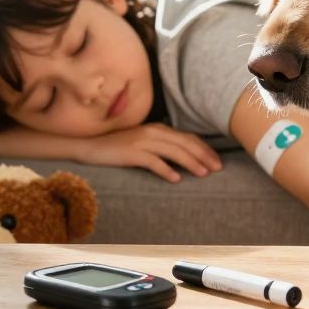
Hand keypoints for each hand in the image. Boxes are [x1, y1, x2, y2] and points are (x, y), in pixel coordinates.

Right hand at [77, 123, 222, 182]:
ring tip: (203, 174)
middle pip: (184, 143)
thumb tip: (182, 159)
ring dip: (190, 162)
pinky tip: (176, 179)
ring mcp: (142, 142)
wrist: (90, 146)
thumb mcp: (144, 143)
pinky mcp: (131, 153)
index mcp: (158, 129)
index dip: (204, 149)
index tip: (216, 161)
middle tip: (217, 168)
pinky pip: (152, 161)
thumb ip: (162, 147)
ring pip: (173, 151)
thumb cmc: (119, 147)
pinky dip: (166, 170)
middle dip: (203, 155)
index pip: (187, 137)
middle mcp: (153, 132)